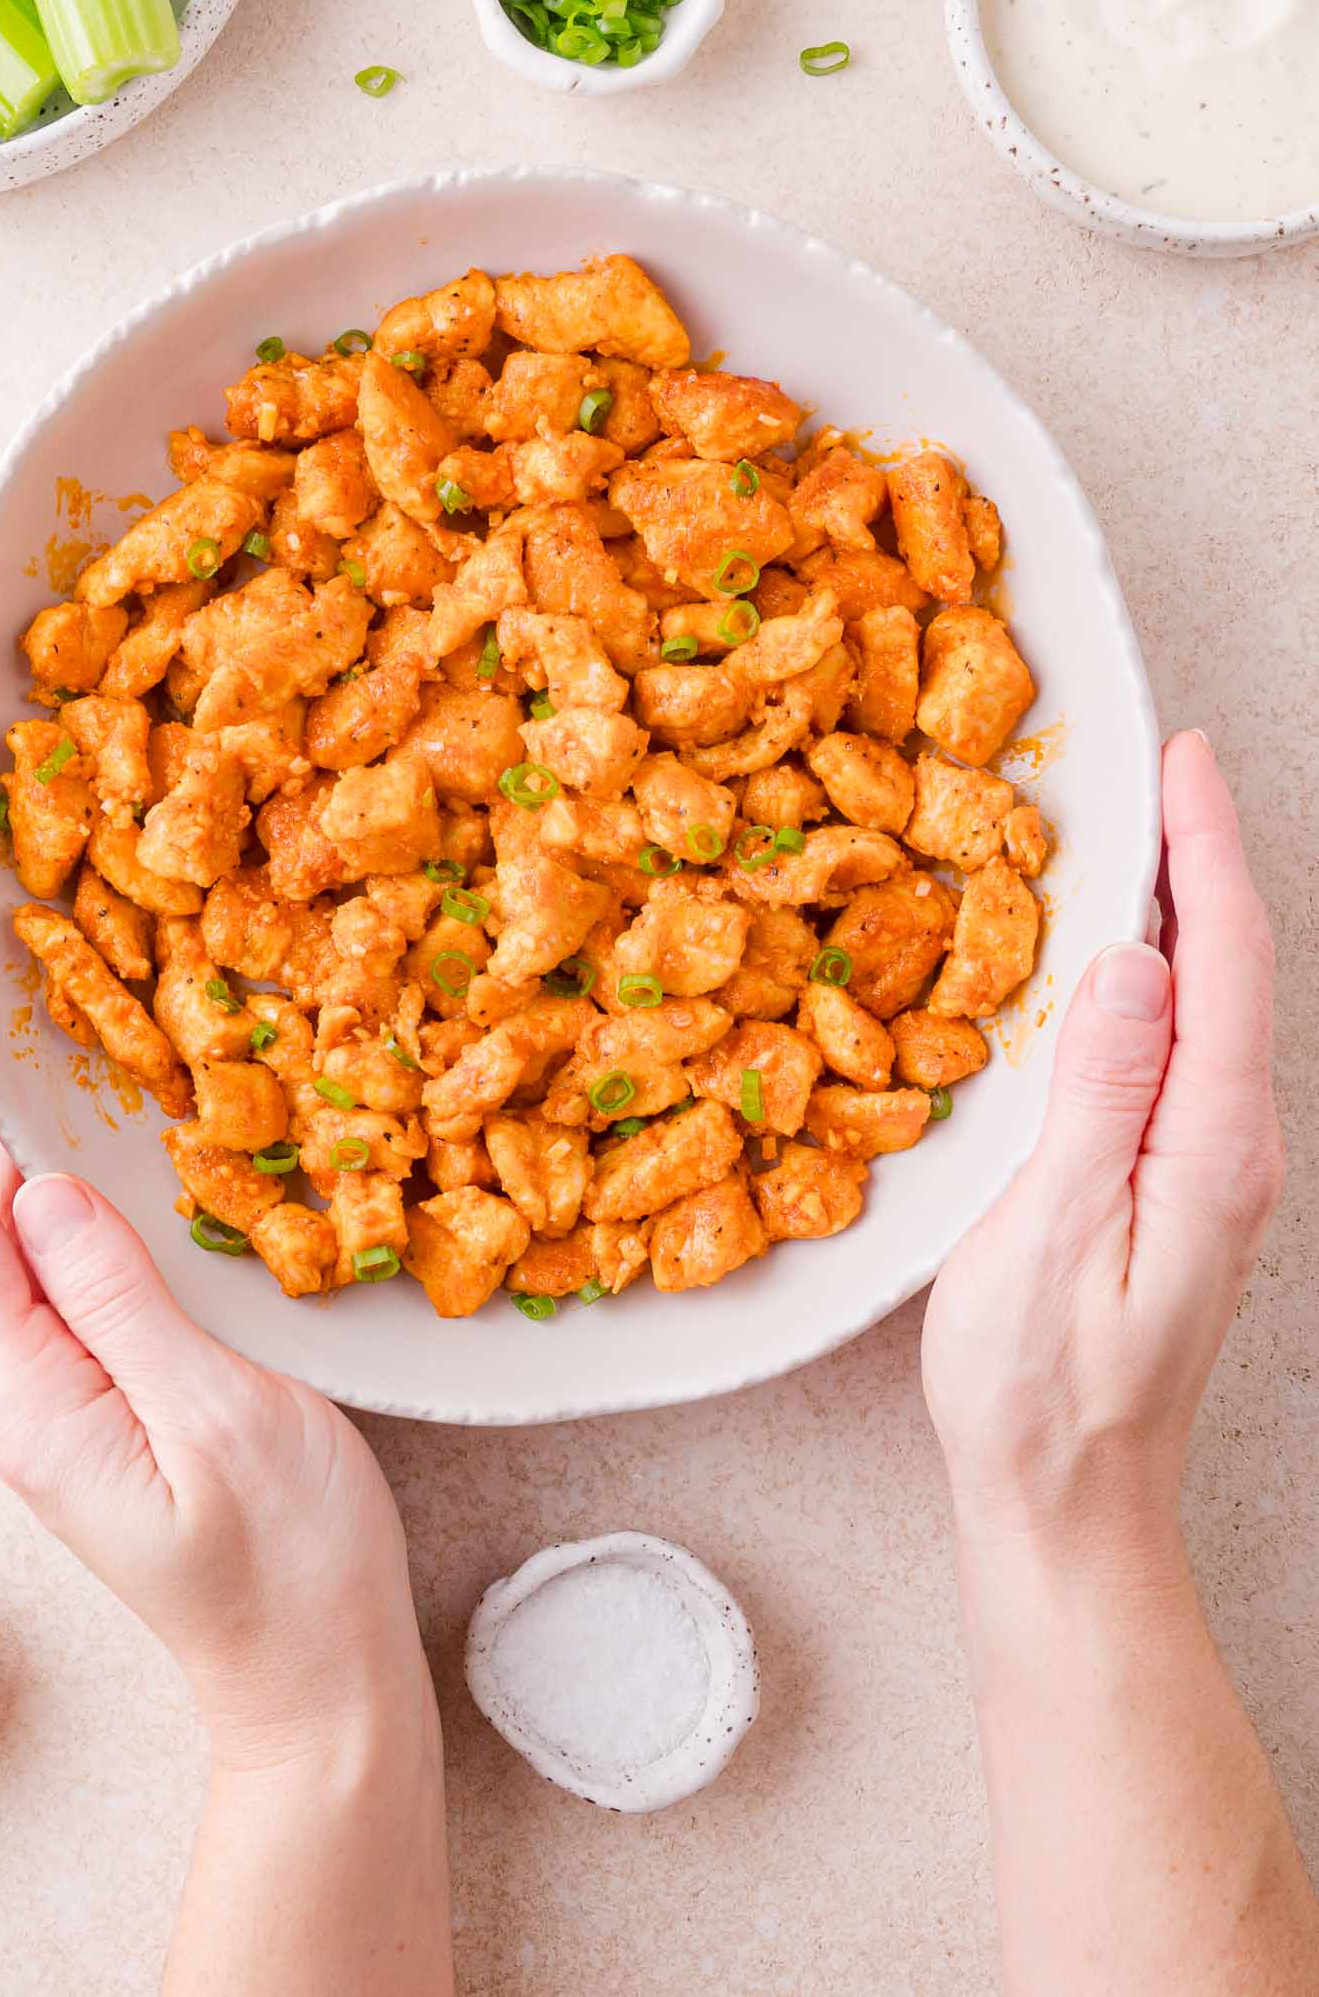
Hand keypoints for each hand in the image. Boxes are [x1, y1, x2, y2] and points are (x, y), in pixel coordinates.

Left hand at [0, 1013, 429, 1769]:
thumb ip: (125, 1301)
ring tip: (2, 1076)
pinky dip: (43, 1218)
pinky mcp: (97, 1415)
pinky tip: (71, 1183)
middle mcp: (22, 1405)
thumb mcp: (221, 1415)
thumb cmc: (287, 1561)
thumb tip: (49, 1193)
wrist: (312, 1675)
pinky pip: (44, 1297)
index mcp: (34, 1403)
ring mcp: (55, 1413)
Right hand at [922, 730, 1283, 1571]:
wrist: (1071, 1514)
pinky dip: (1156, 977)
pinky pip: (1179, 1051)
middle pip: (1233, 970)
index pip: (1224, 963)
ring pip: (1209, 1006)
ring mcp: (1207, 1170)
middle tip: (1154, 769)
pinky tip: (1115, 964)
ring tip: (1135, 837)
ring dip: (1180, 910)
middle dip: (1201, 857)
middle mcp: (1228, 1150)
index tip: (1181, 760)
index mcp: (1208, 1149)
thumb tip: (1128, 962)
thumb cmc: (1041, 1399)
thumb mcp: (1046, 1241)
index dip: (1204, 850)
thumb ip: (1095, 1098)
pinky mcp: (1175, 1189)